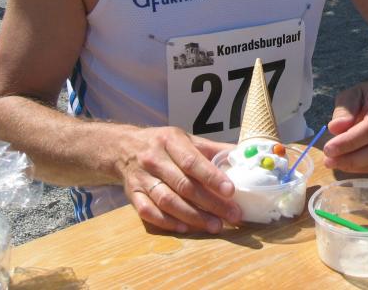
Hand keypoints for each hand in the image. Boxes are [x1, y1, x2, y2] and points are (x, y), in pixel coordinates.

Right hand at [121, 126, 240, 233]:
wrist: (123, 147)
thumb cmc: (164, 144)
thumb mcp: (186, 139)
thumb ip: (213, 149)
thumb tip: (243, 156)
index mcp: (170, 141)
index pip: (192, 161)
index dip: (212, 177)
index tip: (231, 191)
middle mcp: (154, 159)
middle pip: (183, 185)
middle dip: (210, 203)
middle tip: (231, 215)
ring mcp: (141, 178)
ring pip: (167, 201)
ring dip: (193, 216)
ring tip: (215, 226)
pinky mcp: (132, 194)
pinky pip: (148, 212)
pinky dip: (167, 222)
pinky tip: (185, 228)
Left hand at [322, 78, 367, 172]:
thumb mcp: (352, 94)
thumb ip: (344, 110)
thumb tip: (335, 128)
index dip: (350, 141)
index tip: (328, 148)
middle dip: (352, 158)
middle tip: (328, 160)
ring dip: (356, 165)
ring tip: (333, 162)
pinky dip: (362, 168)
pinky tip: (346, 164)